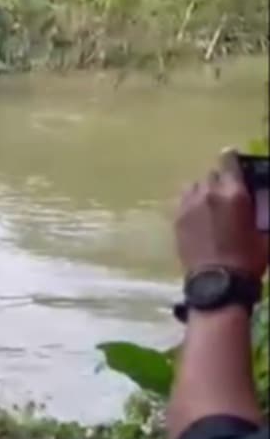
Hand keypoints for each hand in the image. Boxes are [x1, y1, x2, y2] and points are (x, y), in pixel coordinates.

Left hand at [174, 148, 268, 279]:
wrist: (218, 281)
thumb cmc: (249, 258)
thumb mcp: (264, 232)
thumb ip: (261, 210)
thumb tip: (259, 203)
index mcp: (234, 194)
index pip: (228, 162)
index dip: (231, 158)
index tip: (232, 157)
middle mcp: (208, 193)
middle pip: (212, 174)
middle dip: (220, 179)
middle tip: (227, 191)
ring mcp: (189, 205)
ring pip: (195, 185)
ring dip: (204, 189)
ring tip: (211, 202)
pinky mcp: (177, 218)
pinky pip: (184, 200)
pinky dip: (192, 201)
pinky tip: (198, 212)